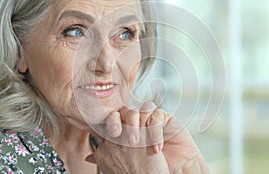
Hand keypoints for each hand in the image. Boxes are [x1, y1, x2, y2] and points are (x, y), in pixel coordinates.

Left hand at [88, 102, 208, 173]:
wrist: (175, 169)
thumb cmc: (151, 169)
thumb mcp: (124, 163)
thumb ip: (106, 157)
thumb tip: (88, 157)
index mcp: (123, 133)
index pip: (108, 121)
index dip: (97, 120)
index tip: (83, 122)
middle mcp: (135, 123)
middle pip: (121, 111)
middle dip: (117, 121)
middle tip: (117, 134)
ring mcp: (149, 119)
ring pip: (138, 110)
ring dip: (136, 125)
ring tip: (137, 143)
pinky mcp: (164, 118)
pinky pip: (156, 115)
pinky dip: (155, 131)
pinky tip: (156, 148)